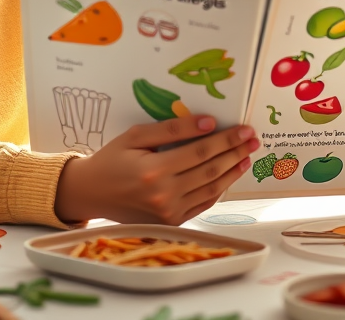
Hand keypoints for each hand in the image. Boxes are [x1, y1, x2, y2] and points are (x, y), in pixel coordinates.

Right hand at [54, 116, 258, 224]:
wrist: (91, 193)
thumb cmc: (111, 159)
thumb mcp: (135, 135)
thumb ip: (171, 129)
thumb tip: (208, 123)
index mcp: (153, 171)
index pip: (200, 152)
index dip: (225, 140)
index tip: (243, 128)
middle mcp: (163, 195)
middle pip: (210, 171)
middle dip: (235, 153)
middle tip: (253, 139)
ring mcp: (169, 212)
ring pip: (211, 190)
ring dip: (232, 172)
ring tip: (246, 156)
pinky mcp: (171, 221)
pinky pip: (202, 204)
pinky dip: (218, 190)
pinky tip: (228, 175)